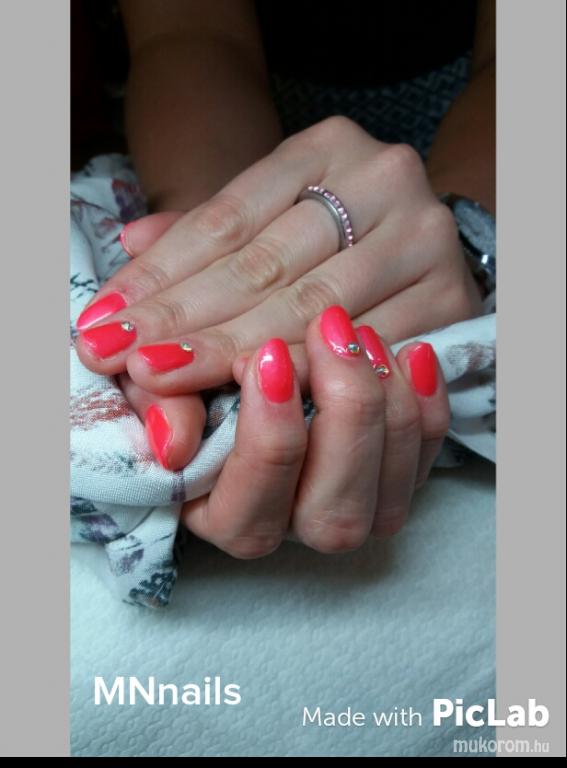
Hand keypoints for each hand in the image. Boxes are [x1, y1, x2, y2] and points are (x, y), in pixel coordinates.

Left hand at [74, 117, 481, 396]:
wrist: (422, 237)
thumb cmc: (330, 233)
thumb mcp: (266, 214)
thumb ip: (202, 232)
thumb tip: (130, 241)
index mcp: (328, 145)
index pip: (226, 219)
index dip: (161, 275)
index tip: (106, 321)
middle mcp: (385, 179)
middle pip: (264, 265)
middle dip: (184, 319)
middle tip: (122, 359)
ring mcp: (425, 238)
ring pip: (309, 311)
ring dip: (229, 352)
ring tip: (160, 380)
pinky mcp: (452, 298)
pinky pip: (358, 351)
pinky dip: (304, 375)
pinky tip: (249, 396)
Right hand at [182, 306, 449, 554]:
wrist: (251, 364)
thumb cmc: (195, 377)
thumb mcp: (161, 381)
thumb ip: (159, 407)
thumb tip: (172, 444)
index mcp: (228, 517)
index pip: (250, 513)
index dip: (266, 439)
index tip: (266, 354)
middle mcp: (295, 527)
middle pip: (333, 514)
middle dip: (341, 416)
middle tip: (329, 330)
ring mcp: (353, 508)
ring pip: (390, 493)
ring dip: (386, 407)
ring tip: (362, 333)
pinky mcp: (395, 480)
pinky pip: (427, 461)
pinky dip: (428, 408)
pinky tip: (413, 353)